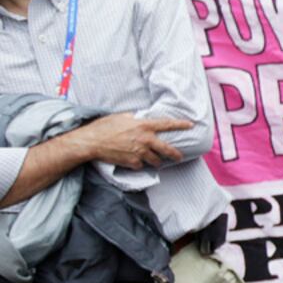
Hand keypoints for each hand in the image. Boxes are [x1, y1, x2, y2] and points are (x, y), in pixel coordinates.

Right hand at [72, 114, 189, 168]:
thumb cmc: (104, 126)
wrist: (92, 142)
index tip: (191, 125)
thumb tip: (138, 118)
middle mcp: (145, 139)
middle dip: (175, 154)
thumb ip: (134, 118)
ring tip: (157, 161)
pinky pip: (141, 165)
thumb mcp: (121, 117)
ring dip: (156, 161)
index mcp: (143, 126)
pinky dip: (140, 164)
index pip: (167, 124)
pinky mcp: (132, 162)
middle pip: (166, 149)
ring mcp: (139, 152)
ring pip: (155, 160)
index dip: (180, 124)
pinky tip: (136, 162)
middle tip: (179, 157)